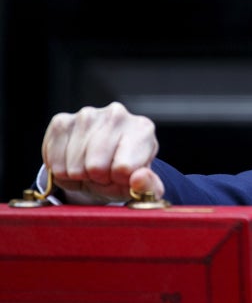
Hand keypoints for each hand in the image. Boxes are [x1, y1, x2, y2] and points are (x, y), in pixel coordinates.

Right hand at [42, 102, 163, 202]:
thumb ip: (148, 187)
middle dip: (97, 178)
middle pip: (96, 166)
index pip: (124, 168)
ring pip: (74, 165)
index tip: (120, 175)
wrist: (100, 166)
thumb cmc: (124, 176)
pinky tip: (72, 162)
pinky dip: (60, 169)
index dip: (117, 180)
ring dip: (79, 175)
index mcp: (143, 129)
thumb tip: (138, 178)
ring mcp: (88, 114)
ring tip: (89, 168)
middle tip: (103, 173)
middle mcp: (118, 114)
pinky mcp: (62, 120)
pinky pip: (53, 159)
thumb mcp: (141, 188)